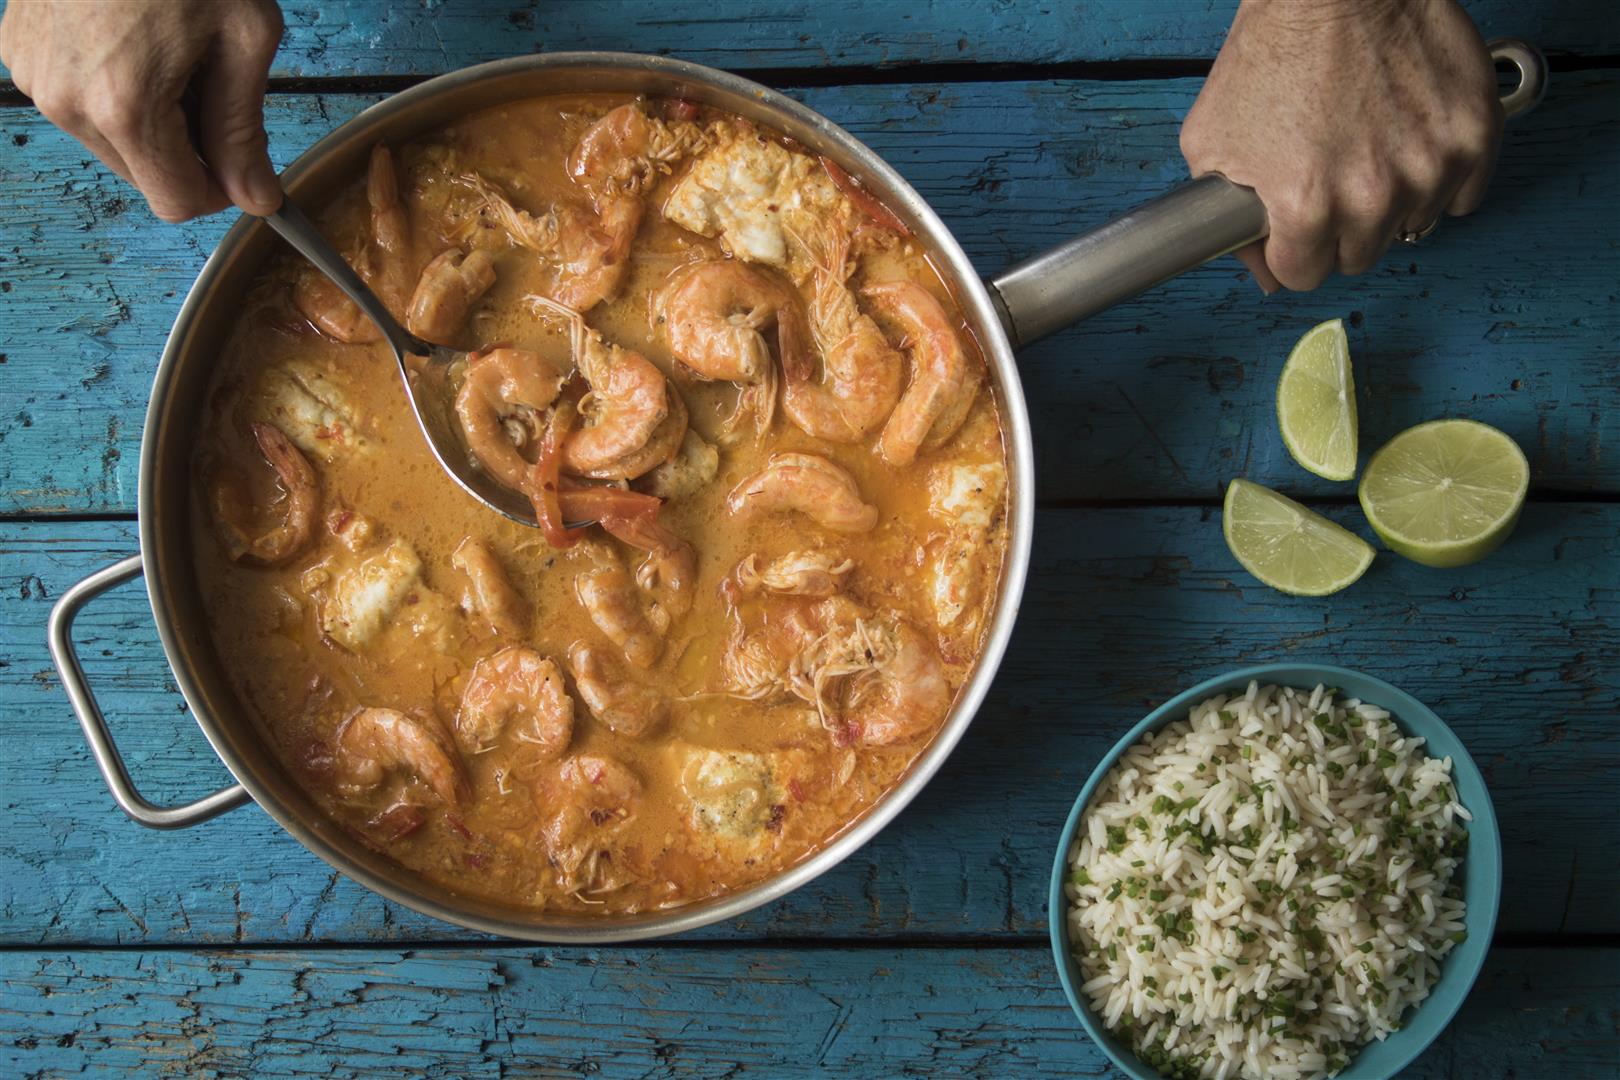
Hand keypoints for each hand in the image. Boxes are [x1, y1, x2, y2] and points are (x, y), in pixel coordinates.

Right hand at [0, 0, 283, 221]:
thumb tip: (257, 197)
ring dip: (150, 120)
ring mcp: (34, 74)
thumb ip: (243, 130)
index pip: (179, 202)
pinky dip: (111, 88)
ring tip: (169, 52)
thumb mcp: (242, 39)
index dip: (221, 187)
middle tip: (208, 84)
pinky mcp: (17, 49)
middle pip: (144, 176)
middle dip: (186, 150)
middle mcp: (65, 100)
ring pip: (111, 144)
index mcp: (124, 105)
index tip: (242, 158)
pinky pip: (76, 101)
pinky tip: (132, 39)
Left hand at [1180, 0, 1500, 292]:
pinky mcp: (1473, 135)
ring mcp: (1430, 167)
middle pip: (1358, 256)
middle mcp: (1372, 197)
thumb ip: (1229, 220)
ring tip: (1367, 149)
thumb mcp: (1213, 144)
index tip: (1292, 226)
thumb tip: (1263, 271)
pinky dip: (1440, 179)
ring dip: (1390, 203)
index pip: (1303, 275)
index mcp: (1305, 208)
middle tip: (1328, 178)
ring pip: (1410, 227)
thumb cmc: (1274, 49)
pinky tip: (1409, 144)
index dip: (1291, 250)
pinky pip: (1462, 196)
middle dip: (1338, 229)